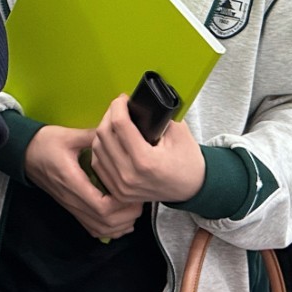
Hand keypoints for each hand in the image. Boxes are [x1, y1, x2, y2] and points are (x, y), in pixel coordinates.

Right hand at [24, 124, 144, 239]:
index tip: (133, 192)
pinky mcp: (71, 208)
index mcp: (71, 180)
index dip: (122, 205)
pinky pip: (93, 228)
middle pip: (104, 222)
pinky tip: (120, 220)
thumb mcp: (68, 135)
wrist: (23, 153)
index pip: (101, 206)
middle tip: (138, 201)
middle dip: (127, 216)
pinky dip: (110, 229)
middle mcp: (71, 198)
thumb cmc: (44, 143)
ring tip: (132, 210)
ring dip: (120, 224)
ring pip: (100, 229)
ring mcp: (71, 206)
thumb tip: (117, 133)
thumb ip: (93, 136)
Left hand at [89, 95, 204, 204]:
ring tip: (115, 124)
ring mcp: (122, 186)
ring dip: (103, 131)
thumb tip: (136, 103)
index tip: (122, 99)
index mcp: (146, 160)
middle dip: (109, 115)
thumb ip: (158, 116)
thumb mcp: (179, 133)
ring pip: (97, 148)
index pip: (120, 124)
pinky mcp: (118, 192)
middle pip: (103, 135)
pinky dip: (102, 150)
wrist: (194, 188)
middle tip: (119, 109)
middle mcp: (130, 175)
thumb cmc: (188, 161)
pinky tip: (111, 142)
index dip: (118, 106)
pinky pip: (98, 164)